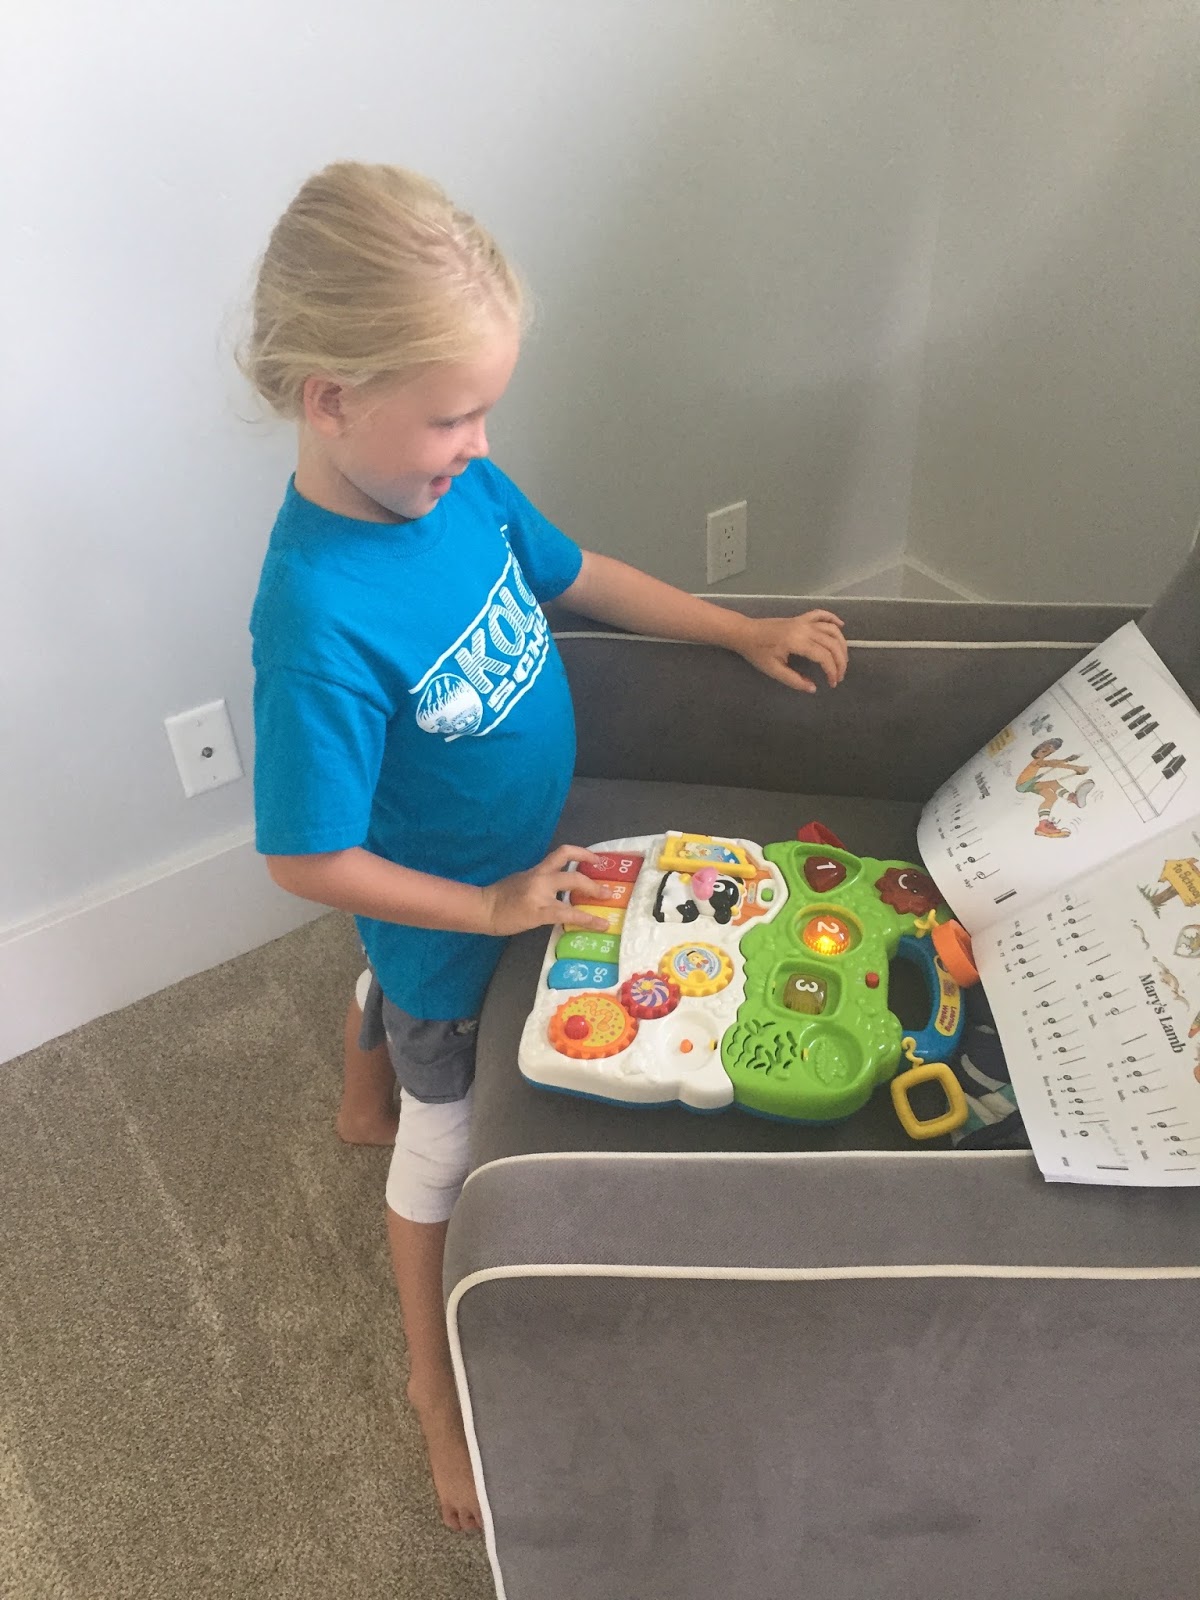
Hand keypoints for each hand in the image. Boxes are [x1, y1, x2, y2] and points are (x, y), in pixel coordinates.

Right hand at [480, 845, 609, 936]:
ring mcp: (541, 894)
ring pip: (573, 889)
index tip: (596, 860)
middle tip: (607, 891)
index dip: (582, 854)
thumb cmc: (499, 898)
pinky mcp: (540, 912)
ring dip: (594, 894)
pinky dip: (587, 920)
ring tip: (607, 904)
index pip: (562, 853)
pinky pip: (569, 915)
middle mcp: (541, 878)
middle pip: (573, 874)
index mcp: (536, 870)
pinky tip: (599, 925)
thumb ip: (539, 882)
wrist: (484, 909)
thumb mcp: (521, 881)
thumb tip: (558, 889)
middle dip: (593, 882)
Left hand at [733, 610, 847, 692]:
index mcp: (797, 642)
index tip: (832, 683)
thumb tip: (813, 688)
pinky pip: (821, 614)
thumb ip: (794, 680)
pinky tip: (841, 626)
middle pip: (832, 643)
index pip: (823, 656)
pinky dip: (833, 618)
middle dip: (840, 661)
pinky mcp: (800, 617)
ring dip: (841, 644)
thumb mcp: (773, 670)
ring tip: (842, 659)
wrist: (745, 632)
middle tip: (840, 676)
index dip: (832, 671)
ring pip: (831, 629)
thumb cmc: (757, 652)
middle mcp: (804, 629)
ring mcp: (803, 621)